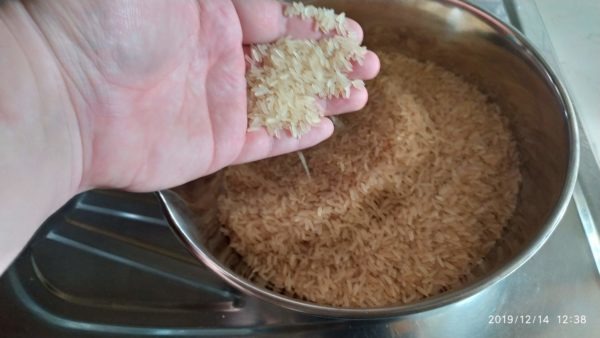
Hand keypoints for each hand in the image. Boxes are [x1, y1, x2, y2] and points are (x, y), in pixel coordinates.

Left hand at [21, 0, 379, 191]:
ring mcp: (216, 103)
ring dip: (323, 98)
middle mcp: (216, 58)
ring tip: (360, 95)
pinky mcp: (212, 145)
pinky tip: (325, 129)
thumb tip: (269, 12)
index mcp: (209, 15)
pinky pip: (264, 141)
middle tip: (368, 67)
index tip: (349, 34)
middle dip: (330, 63)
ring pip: (283, 101)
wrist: (65, 93)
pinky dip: (295, 137)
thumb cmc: (106, 21)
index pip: (277, 20)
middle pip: (288, 62)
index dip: (316, 28)